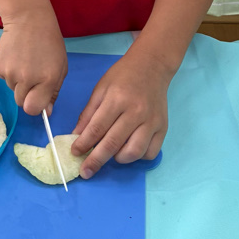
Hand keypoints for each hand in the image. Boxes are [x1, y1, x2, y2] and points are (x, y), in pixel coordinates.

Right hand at [0, 8, 67, 115]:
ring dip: (18, 80)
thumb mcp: (60, 68)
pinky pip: (3, 77)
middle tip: (32, 74)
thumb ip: (53, 92)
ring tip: (24, 60)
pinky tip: (15, 56)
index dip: (35, 105)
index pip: (33, 109)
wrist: (28, 19)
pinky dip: (8, 70)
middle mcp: (27, 79)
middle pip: (20, 102)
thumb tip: (46, 112)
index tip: (37, 97)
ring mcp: (10, 72)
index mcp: (46, 80)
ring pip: (12, 88)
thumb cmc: (49, 43)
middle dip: (26, 93)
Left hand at [71, 48, 171, 178]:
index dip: (83, 144)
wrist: (152, 66)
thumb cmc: (123, 76)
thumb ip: (89, 113)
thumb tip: (77, 136)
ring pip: (133, 152)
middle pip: (113, 143)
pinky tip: (129, 149)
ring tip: (111, 154)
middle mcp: (136, 112)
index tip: (75, 153)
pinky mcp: (163, 128)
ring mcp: (152, 121)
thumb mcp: (100, 89)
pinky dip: (138, 157)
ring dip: (118, 159)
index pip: (97, 128)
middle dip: (96, 160)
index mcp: (117, 99)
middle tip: (85, 172)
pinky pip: (150, 153)